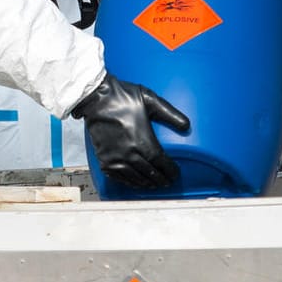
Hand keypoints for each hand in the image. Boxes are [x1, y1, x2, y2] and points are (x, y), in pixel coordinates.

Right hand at [71, 73, 190, 188]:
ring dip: (147, 183)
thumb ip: (170, 114)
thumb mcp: (150, 100)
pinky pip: (119, 177)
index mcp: (142, 140)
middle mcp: (129, 153)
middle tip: (168, 181)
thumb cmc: (121, 97)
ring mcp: (115, 158)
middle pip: (150, 173)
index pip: (161, 162)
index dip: (170, 171)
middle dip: (161, 179)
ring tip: (154, 184)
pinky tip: (135, 182)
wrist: (95, 99)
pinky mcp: (104, 160)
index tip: (176, 174)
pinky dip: (129, 182)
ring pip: (135, 178)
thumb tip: (186, 125)